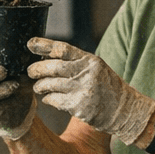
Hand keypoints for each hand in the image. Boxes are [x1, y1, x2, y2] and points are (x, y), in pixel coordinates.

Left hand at [26, 38, 154, 145]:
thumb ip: (75, 62)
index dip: (44, 45)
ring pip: (51, 85)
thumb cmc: (106, 87)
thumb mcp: (96, 68)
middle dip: (37, 69)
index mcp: (90, 60)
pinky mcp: (79, 106)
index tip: (30, 43)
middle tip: (30, 71)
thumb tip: (46, 56)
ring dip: (40, 86)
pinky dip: (48, 99)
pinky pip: (55, 100)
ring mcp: (83, 90)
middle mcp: (87, 73)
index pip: (63, 49)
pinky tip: (48, 98)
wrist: (124, 110)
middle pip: (53, 67)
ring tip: (38, 87)